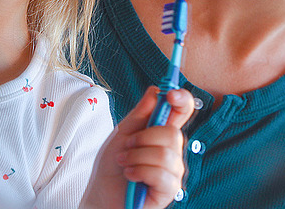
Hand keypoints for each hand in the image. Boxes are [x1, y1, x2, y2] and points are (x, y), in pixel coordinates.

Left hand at [80, 87, 194, 208]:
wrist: (101, 195)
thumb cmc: (112, 166)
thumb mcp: (122, 134)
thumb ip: (139, 114)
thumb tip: (155, 90)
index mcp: (163, 133)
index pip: (183, 112)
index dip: (183, 99)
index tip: (171, 94)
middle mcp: (173, 151)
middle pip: (173, 133)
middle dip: (143, 138)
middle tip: (127, 145)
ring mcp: (173, 171)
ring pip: (164, 154)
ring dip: (137, 156)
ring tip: (125, 163)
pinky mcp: (170, 190)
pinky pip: (161, 174)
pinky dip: (139, 171)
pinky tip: (130, 175)